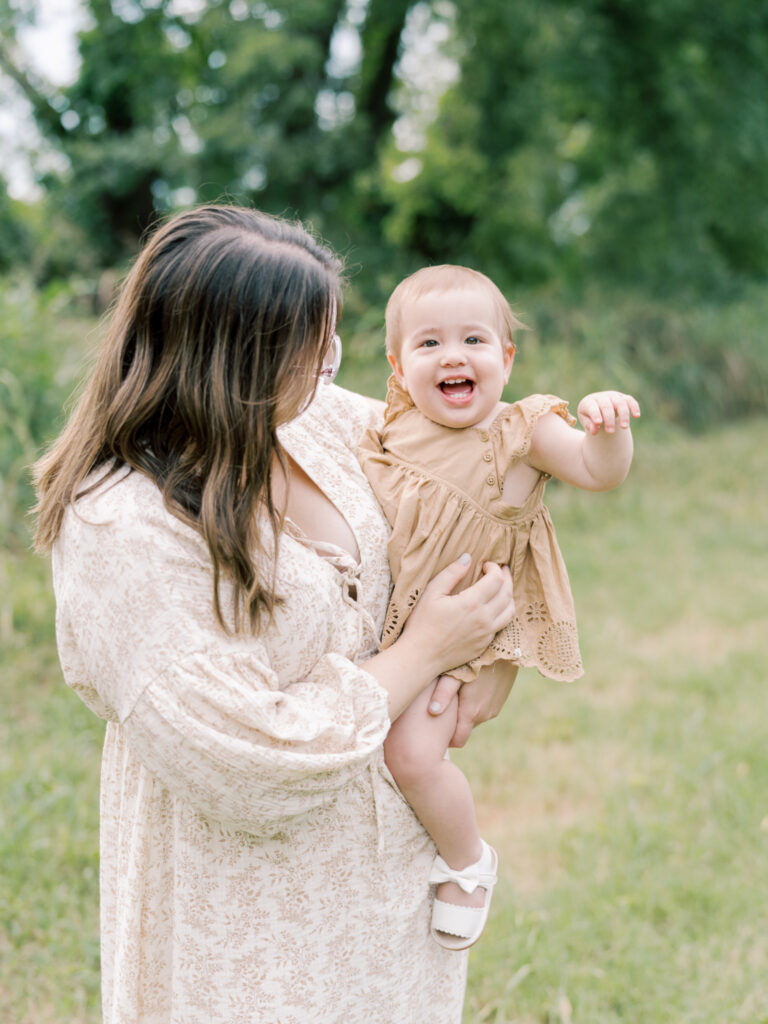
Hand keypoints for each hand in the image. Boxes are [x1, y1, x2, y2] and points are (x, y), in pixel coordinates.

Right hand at [402, 557, 514, 681]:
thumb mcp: (431, 593)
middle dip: (506, 578)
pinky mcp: (484, 645)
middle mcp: (484, 619)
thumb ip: (451, 574)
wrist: (420, 657)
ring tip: (502, 588)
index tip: (486, 564)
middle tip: (501, 570)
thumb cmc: (421, 623)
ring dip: (509, 596)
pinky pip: (502, 625)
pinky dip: (503, 612)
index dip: (494, 568)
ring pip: (510, 611)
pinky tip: (495, 608)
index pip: (496, 580)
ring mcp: (486, 634)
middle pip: (507, 594)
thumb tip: (468, 558)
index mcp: (471, 603)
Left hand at [431, 662, 517, 747]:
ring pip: (473, 718)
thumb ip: (443, 693)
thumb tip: (432, 712)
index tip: (434, 728)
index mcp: (472, 712)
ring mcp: (494, 709)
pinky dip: (474, 704)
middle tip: (440, 705)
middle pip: (463, 729)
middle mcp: (485, 715)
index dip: (446, 738)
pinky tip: (467, 687)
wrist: (506, 646)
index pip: (458, 741)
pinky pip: (482, 709)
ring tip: (453, 693)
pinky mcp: (500, 701)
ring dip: (464, 711)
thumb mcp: (456, 673)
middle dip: (453, 722)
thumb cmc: (477, 658)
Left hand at [577, 391, 640, 435]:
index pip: (591, 407)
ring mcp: (613, 396)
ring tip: (624, 427)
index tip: (598, 422)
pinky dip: (634, 407)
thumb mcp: (586, 421)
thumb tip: (594, 430)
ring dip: (623, 415)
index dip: (595, 414)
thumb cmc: (589, 416)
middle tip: (610, 432)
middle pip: (606, 406)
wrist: (598, 408)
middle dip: (609, 419)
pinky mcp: (623, 398)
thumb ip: (589, 425)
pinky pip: (630, 400)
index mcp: (589, 402)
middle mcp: (602, 397)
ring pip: (620, 402)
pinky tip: (636, 416)